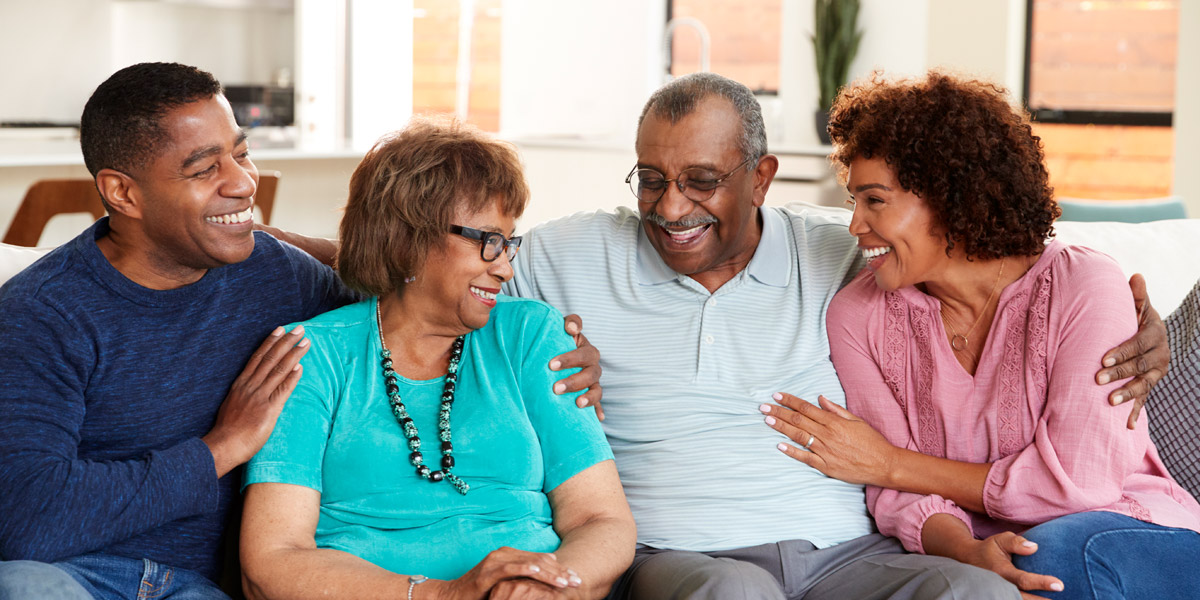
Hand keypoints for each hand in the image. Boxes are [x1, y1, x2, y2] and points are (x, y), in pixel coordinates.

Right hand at [202, 325, 309, 476]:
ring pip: (278, 370)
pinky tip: (300, 367)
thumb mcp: (234, 404)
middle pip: (271, 359)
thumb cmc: (229, 429)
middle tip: (299, 328)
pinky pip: (282, 390)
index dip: (270, 342)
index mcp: (241, 384)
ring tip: (305, 342)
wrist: (224, 445)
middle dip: (286, 342)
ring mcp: (259, 397)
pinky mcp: (268, 410)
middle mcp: (250, 386)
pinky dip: (292, 378)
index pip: (258, 357)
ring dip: (294, 354)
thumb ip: (246, 392)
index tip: (281, 329)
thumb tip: (257, 384)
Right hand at [431, 548, 579, 599]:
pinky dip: (524, 568)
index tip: (577, 578)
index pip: (542, 559)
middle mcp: (504, 554)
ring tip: (564, 581)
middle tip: (577, 581)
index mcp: (511, 555)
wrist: (453, 596)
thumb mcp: (507, 582)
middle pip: (539, 560)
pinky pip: (508, 569)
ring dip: (548, 573)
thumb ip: (524, 573)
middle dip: (560, 572)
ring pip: (528, 564)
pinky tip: (537, 572)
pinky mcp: (486, 573)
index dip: (561, 569)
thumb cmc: (481, 591)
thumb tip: (547, 566)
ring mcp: (495, 562)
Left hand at [550, 314, 604, 419]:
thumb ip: (568, 323)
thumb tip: (572, 329)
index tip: (551, 365)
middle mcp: (592, 366)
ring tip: (577, 404)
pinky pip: (597, 405)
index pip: (585, 353)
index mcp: (585, 350)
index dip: (571, 358)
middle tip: (555, 388)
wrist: (553, 357)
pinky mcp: (590, 395)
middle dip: (574, 381)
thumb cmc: (555, 341)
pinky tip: (597, 419)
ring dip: (589, 397)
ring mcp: (593, 382)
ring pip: (597, 389)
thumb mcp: (559, 328)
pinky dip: (597, 411)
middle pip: (591, 373)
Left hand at [761, 393, 896, 485]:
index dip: (790, 401)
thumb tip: (820, 399)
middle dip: (779, 412)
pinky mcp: (826, 466)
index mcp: (834, 422)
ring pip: (798, 436)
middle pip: (798, 420)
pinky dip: (792, 452)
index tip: (776, 395)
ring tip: (767, 420)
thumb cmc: (872, 442)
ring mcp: (825, 451)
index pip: (807, 408)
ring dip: (781, 428)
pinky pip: (805, 458)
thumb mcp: (856, 421)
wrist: (884, 464)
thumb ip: (836, 410)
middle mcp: (827, 435)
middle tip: (763, 407)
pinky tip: (779, 445)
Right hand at [957, 533, 1062, 598]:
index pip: (1023, 580)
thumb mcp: (1000, 540)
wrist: (969, 559)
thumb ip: (1016, 542)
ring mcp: (999, 594)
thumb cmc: (990, 549)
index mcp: (1000, 571)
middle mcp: (1000, 585)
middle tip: (1063, 598)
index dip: (1042, 583)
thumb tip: (1034, 547)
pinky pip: (1014, 599)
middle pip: (1023, 598)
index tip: (1060, 585)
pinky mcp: (1000, 597)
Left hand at [1098, 274, 1169, 428]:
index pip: (1138, 344)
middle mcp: (1160, 355)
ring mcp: (1157, 372)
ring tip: (1110, 402)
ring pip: (1144, 385)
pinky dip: (1136, 413)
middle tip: (1098, 379)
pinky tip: (1128, 427)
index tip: (1102, 358)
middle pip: (1141, 366)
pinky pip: (1144, 400)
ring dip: (1128, 394)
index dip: (1122, 352)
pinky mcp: (1150, 385)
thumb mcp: (1137, 306)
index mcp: (1156, 334)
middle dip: (1120, 373)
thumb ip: (1136, 295)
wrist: (1149, 335)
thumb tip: (1135, 275)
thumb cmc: (1136, 317)